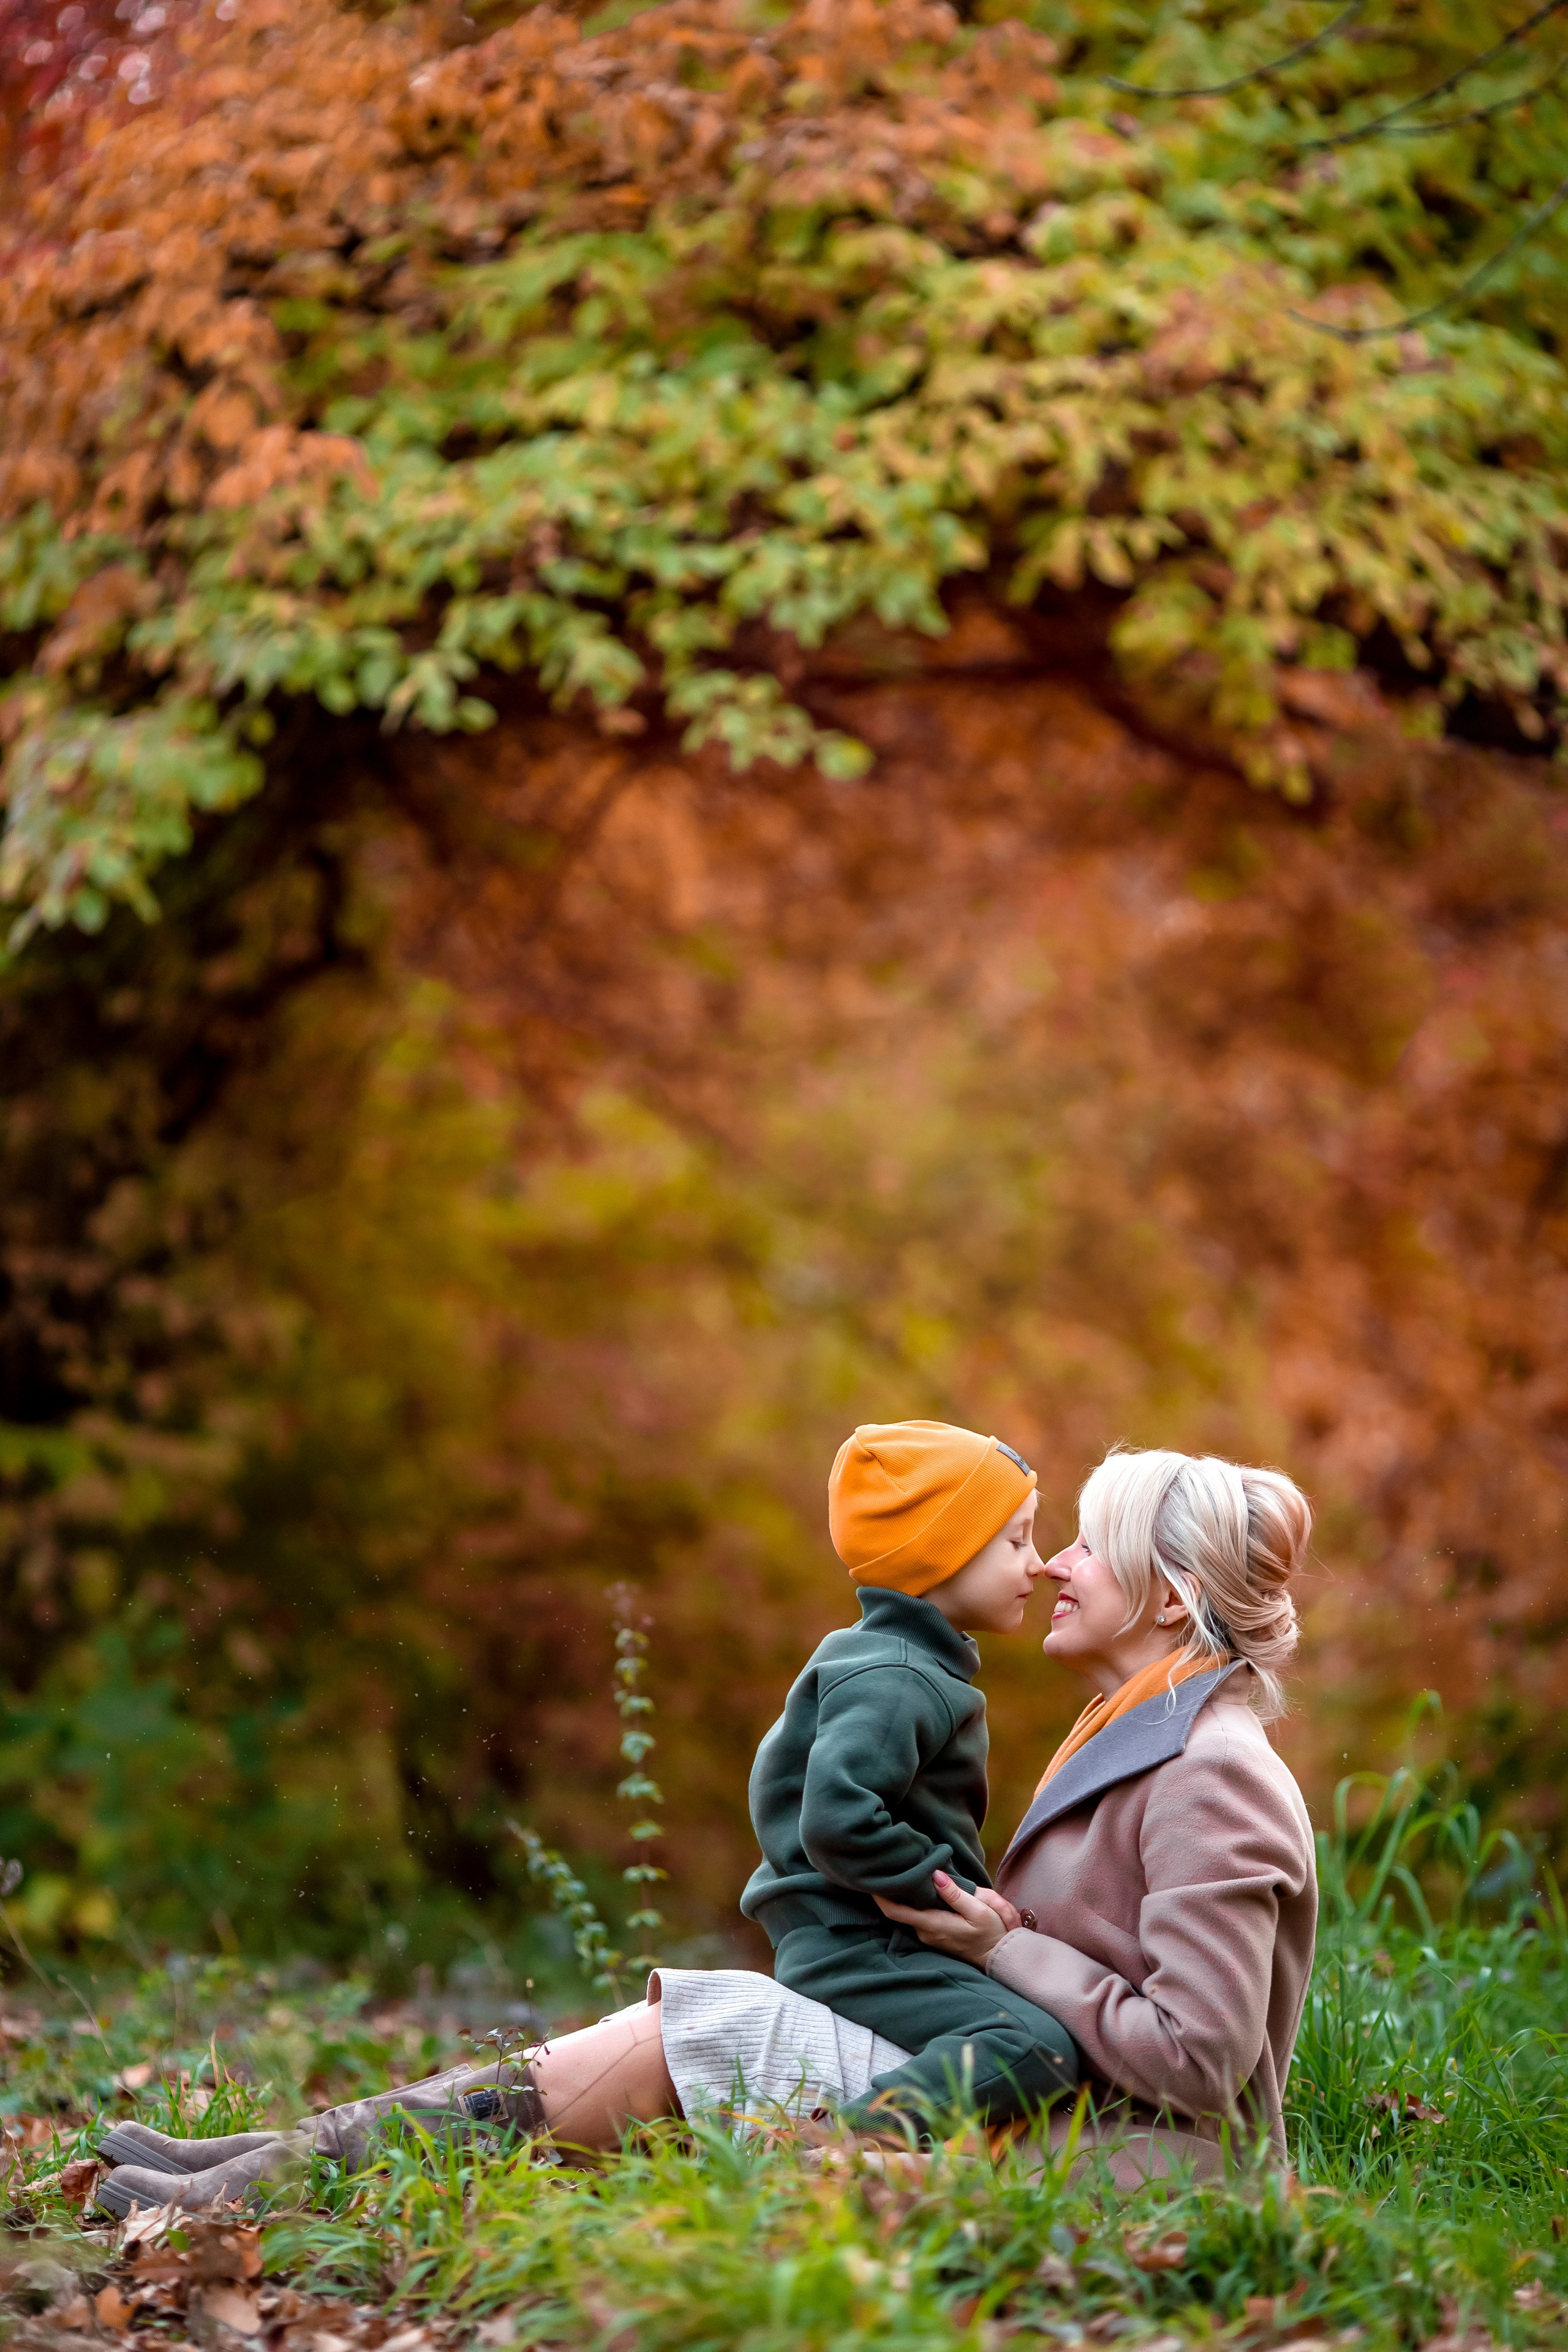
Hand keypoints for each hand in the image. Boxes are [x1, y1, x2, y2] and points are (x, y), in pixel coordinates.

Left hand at [871, 1871, 1014, 1961]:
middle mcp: (925, 1932)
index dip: (880, 1897)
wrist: (1000, 1956)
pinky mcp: (935, 1935)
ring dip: (906, 1896)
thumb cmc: (991, 1933)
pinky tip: (920, 1888)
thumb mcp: (979, 1910)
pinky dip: (916, 1903)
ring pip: (910, 1913)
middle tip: (890, 1867)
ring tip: (904, 1872)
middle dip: (894, 1890)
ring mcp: (929, 1935)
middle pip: (900, 1910)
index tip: (871, 1880)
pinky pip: (919, 1917)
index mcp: (932, 1924)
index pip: (896, 1912)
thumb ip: (955, 1894)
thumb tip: (935, 1875)